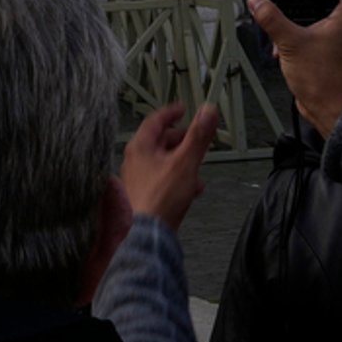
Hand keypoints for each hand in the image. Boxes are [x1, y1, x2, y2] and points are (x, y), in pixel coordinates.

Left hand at [120, 102, 219, 230]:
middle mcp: (135, 160)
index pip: (154, 120)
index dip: (171, 113)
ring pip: (163, 160)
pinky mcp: (145, 192)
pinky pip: (163, 177)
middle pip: (159, 141)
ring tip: (196, 163)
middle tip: (194, 137)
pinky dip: (178, 176)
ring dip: (182, 159)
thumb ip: (198, 136)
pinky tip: (192, 187)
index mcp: (140, 147)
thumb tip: (207, 112)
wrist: (151, 232)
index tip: (182, 109)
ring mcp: (138, 177)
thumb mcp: (186, 161)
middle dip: (180, 139)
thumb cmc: (161, 198)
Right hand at [248, 0, 341, 136]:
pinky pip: (321, 29)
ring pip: (333, 12)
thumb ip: (272, 19)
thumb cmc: (322, 79)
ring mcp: (340, 40)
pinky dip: (308, 23)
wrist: (329, 108)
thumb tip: (257, 0)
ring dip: (319, 1)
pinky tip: (291, 29)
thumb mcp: (291, 43)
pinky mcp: (331, 52)